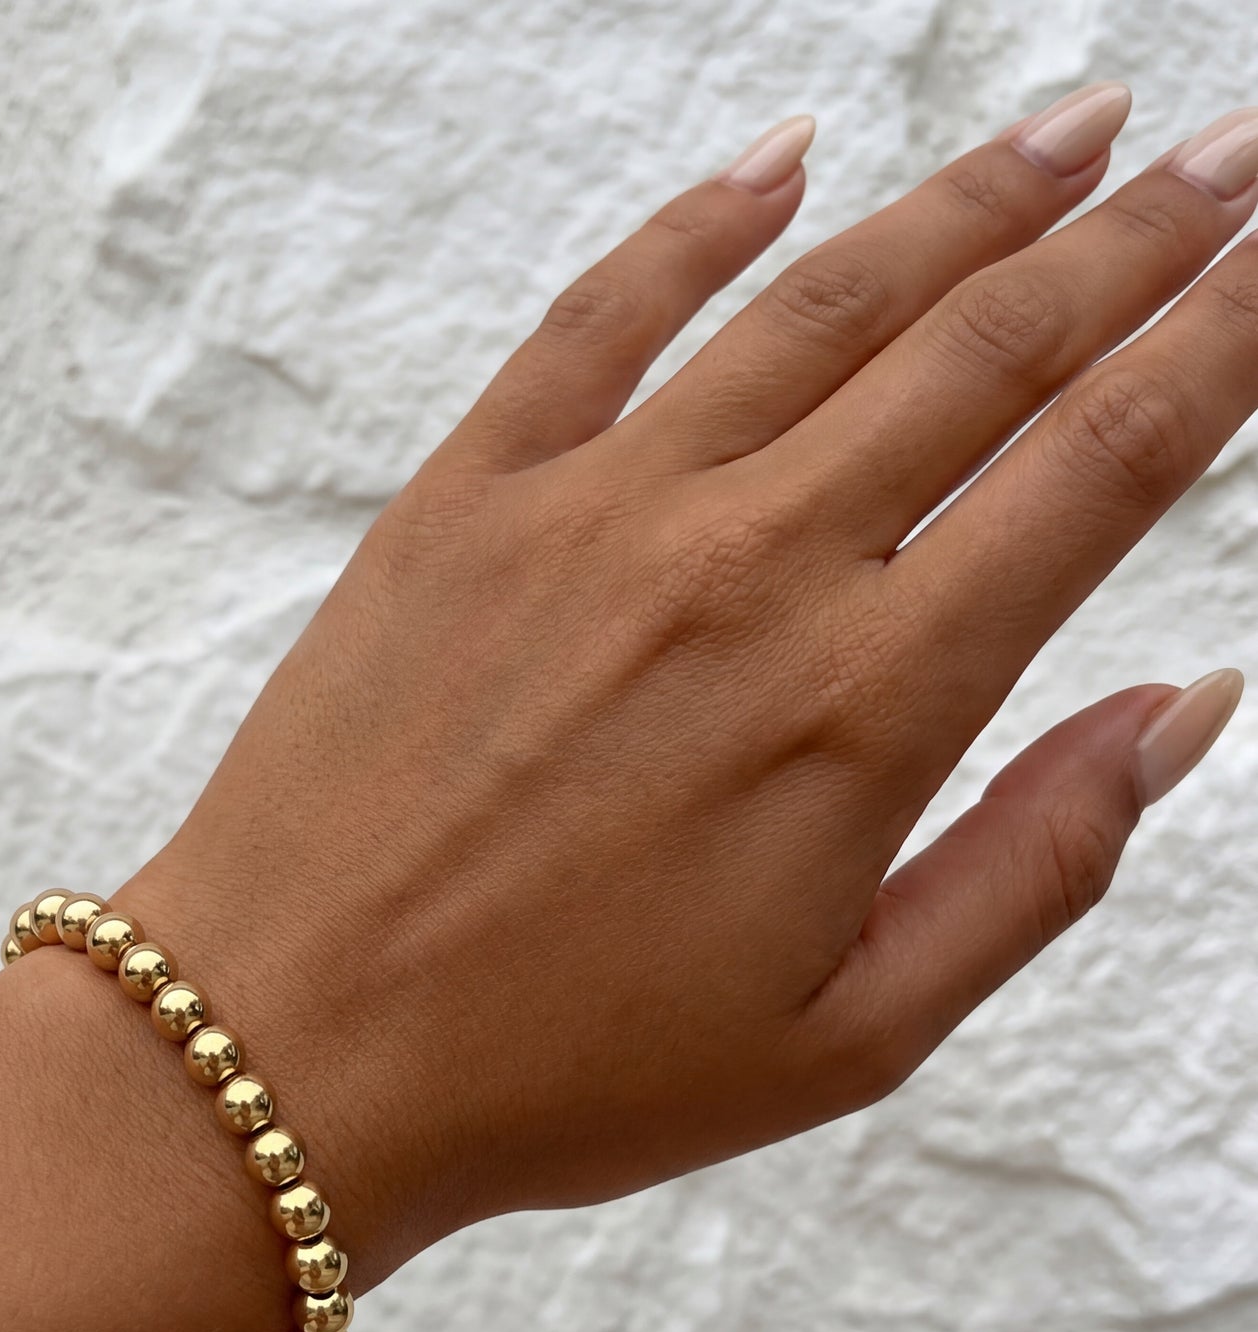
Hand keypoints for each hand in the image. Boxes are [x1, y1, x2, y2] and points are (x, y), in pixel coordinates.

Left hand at [114, 88, 1254, 1273]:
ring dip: (964, 201)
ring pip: (818, 303)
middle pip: (985, 347)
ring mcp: (591, 516)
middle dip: (1132, 235)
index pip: (1099, 468)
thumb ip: (1032, 867)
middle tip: (1225, 154)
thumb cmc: (563, 1074)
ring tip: (1069, 129)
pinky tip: (784, 153)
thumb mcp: (846, 1036)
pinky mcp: (460, 503)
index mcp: (862, 708)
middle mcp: (743, 571)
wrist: (294, 1050)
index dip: (1222, 341)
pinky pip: (599, 316)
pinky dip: (700, 221)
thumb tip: (1181, 708)